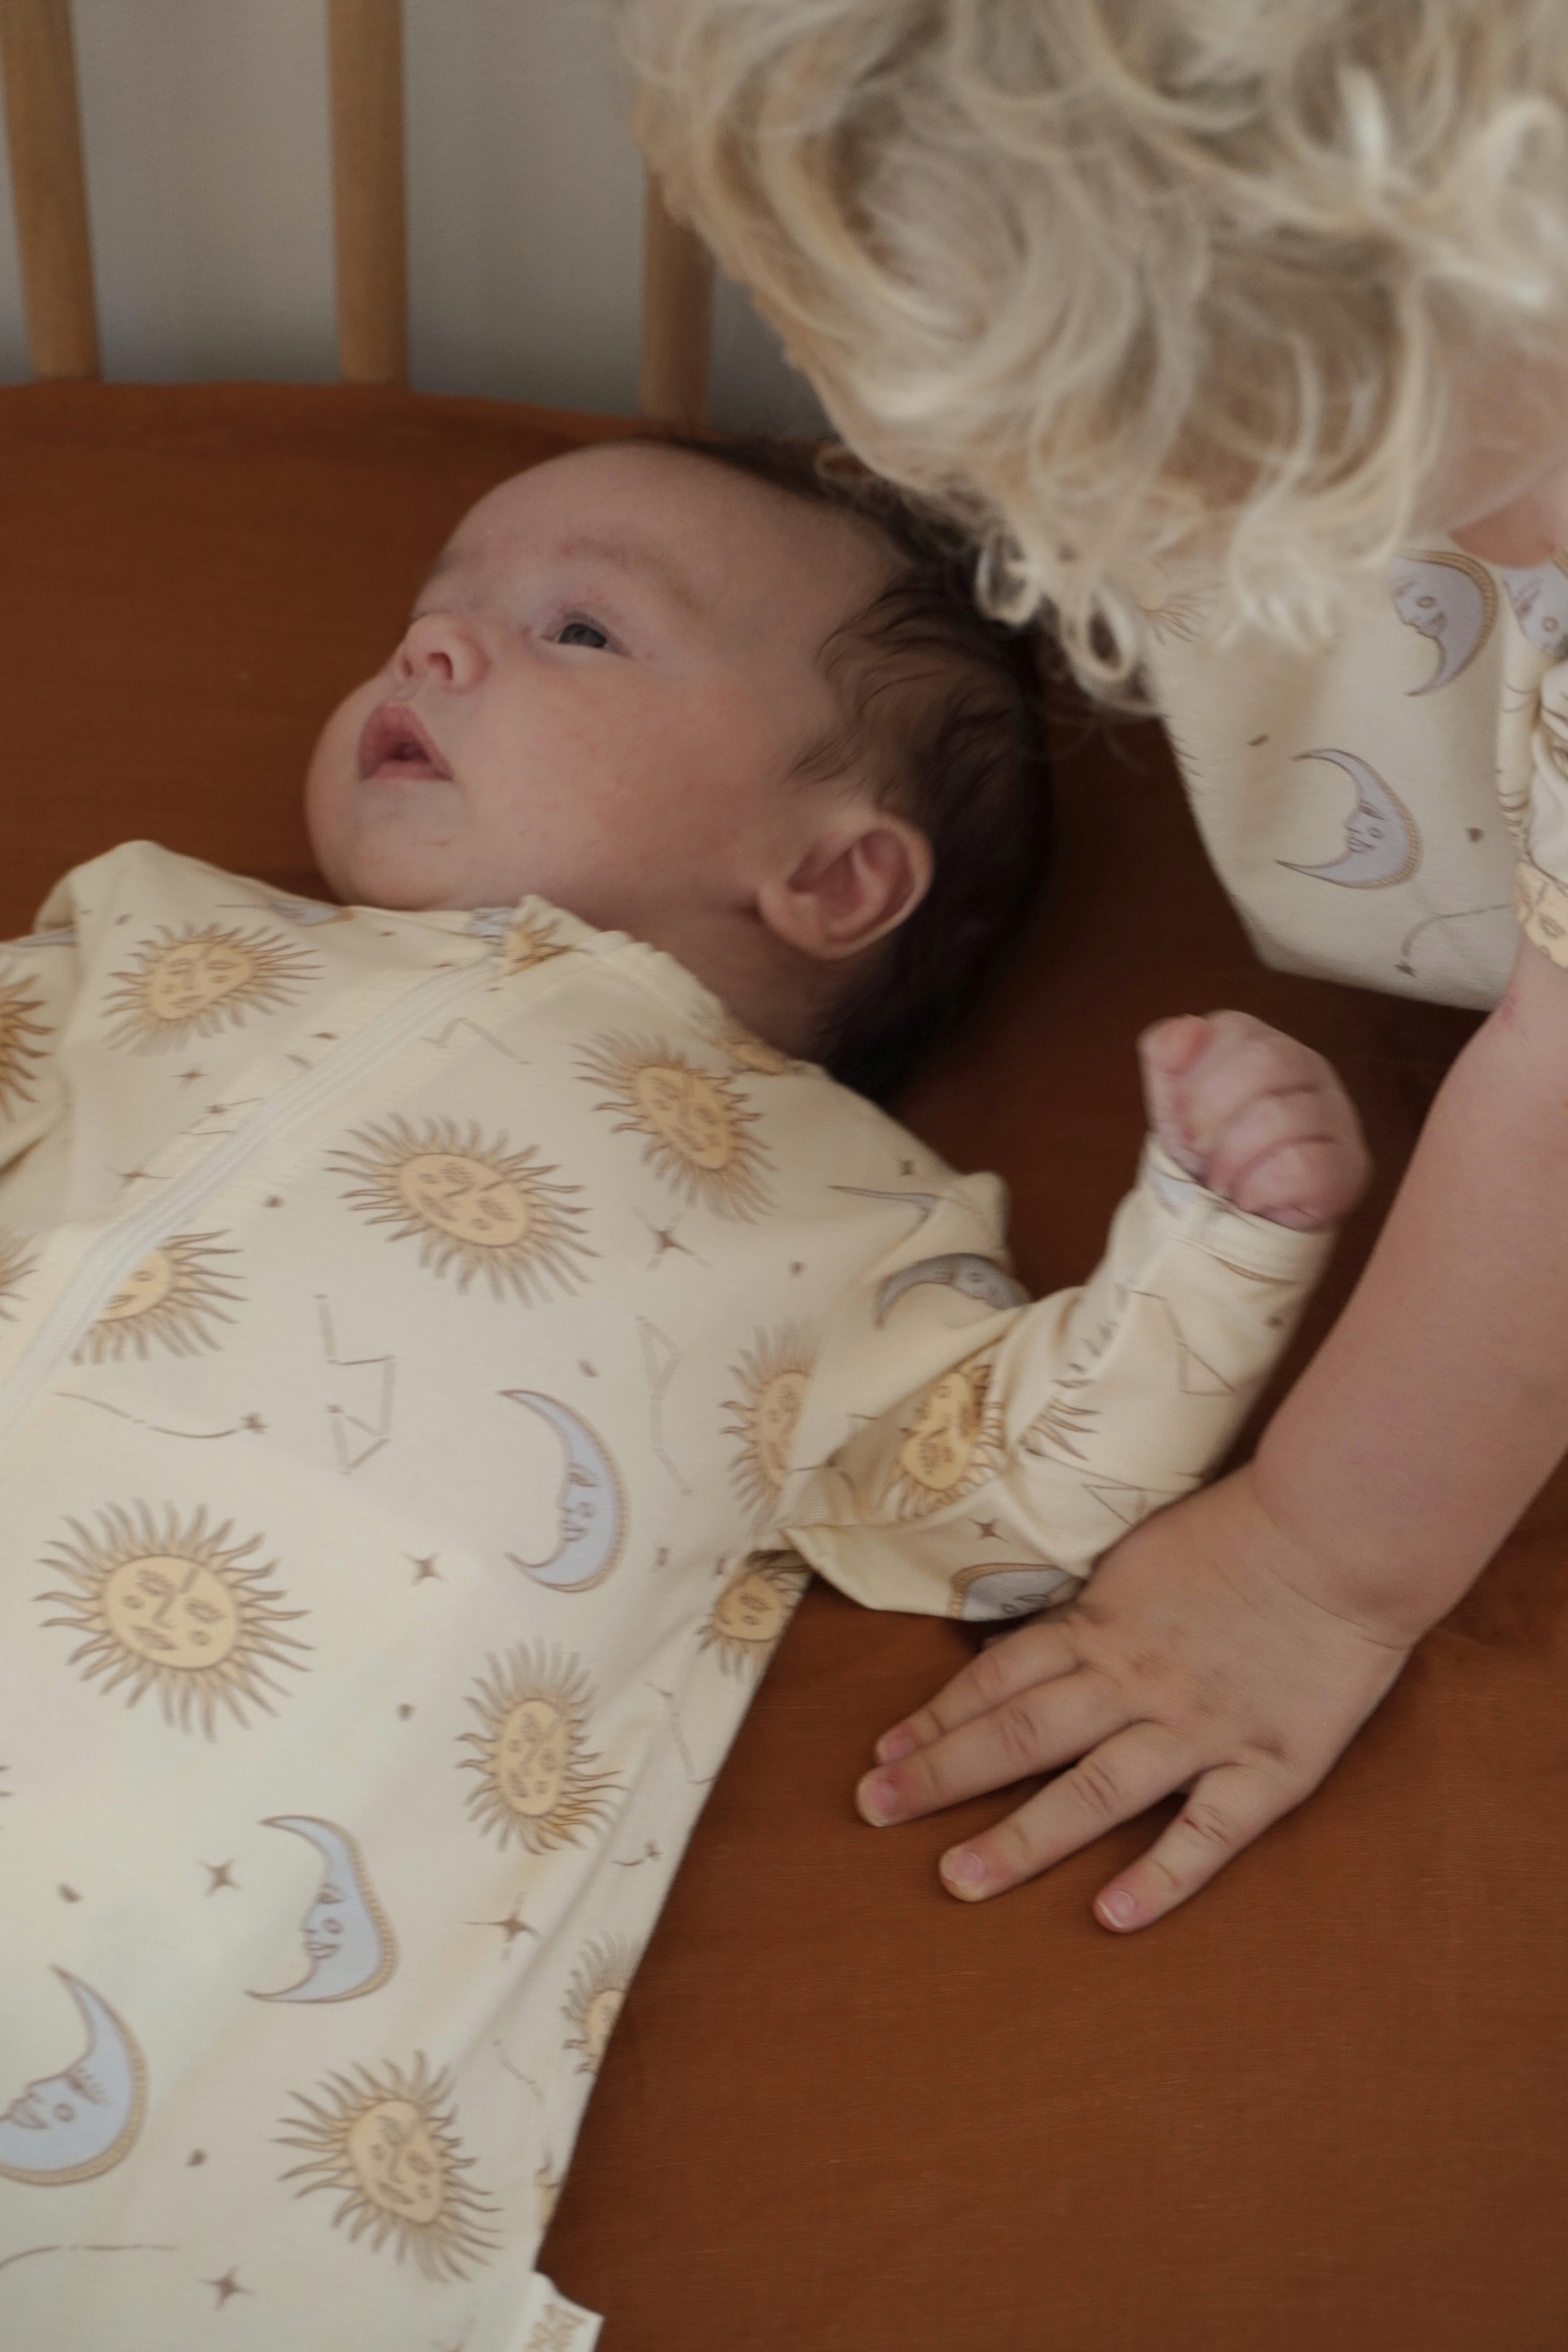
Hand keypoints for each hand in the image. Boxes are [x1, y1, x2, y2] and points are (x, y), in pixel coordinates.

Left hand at [855, 1464, 1412, 1928]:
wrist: (1340, 1532)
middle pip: (1021, 1735)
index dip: (935, 1716)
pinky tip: (1111, 1916)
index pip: (996, 1678)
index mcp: (1102, 1627)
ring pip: (1094, 1792)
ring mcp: (1200, 1729)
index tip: (880, 1753)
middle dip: (941, 1776)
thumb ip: (1087, 1612)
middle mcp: (1136, 1682)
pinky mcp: (1268, 1767)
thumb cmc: (1237, 1535)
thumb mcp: (1138, 1559)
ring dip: (1021, 1839)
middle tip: (874, 1813)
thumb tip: (1023, 1646)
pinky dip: (1161, 1877)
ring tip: (958, 1883)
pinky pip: (1207, 1832)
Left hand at [1139, 1010, 1367, 1229]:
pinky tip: (1251, 1198)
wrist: (1233, 1217)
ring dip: (1231, 1159)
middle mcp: (1309, 1067)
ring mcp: (1337, 1115)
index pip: (1233, 1029)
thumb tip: (1188, 1028)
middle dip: (1212, 1114)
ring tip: (1222, 1181)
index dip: (1195, 1081)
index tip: (1183, 1118)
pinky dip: (1259, 1189)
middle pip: (1266, 1061)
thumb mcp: (1172, 1100)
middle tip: (1200, 1150)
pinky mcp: (1349, 1165)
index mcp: (1264, 1042)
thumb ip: (1165, 1052)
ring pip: (1280, 1115)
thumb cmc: (1208, 1149)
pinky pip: (1300, 1166)